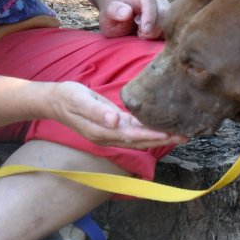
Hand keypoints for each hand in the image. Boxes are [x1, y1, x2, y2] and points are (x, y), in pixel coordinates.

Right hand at [50, 82, 184, 148]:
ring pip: (138, 138)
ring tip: (179, 133)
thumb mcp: (80, 100)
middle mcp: (108, 136)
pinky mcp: (111, 126)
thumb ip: (97, 111)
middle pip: (139, 141)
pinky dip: (148, 131)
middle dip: (162, 140)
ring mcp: (109, 133)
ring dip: (158, 137)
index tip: (169, 134)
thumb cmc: (67, 97)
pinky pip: (133, 132)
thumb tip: (115, 121)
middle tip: (185, 135)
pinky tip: (160, 127)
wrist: (54, 101)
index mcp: (102, 131)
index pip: (131, 136)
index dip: (151, 136)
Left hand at [99, 0, 169, 39]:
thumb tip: (127, 11)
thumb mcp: (107, 14)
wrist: (121, 20)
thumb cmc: (114, 17)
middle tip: (139, 35)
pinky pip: (173, 32)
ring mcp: (165, 11)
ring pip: (171, 23)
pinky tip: (150, 39)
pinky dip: (162, 39)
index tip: (144, 30)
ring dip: (158, 34)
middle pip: (164, 13)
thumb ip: (114, 11)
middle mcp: (156, 1)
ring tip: (141, 36)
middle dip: (154, 29)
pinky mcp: (170, 23)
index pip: (149, 0)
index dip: (149, 15)